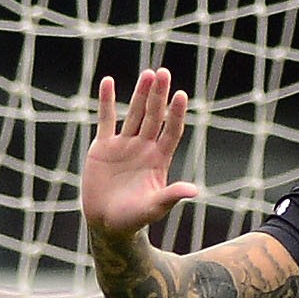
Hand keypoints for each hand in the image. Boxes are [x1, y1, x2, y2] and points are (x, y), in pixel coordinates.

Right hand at [83, 69, 200, 238]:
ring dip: (140, 94)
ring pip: (134, 113)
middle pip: (154, 116)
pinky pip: (106, 119)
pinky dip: (106, 101)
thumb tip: (194, 191)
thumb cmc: (134, 219)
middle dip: (159, 95)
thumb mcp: (154, 208)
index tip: (180, 95)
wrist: (107, 224)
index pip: (171, 131)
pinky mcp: (103, 147)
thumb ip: (171, 196)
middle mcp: (144, 148)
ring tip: (148, 74)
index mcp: (159, 159)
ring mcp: (124, 145)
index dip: (175, 114)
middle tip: (163, 73)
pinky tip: (108, 82)